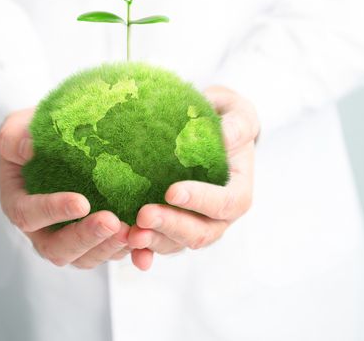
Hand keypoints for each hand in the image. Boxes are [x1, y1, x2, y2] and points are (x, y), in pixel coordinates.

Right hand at [0, 108, 131, 268]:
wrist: (63, 139)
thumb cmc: (36, 132)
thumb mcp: (18, 128)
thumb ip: (15, 137)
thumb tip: (27, 148)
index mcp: (18, 203)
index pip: (29, 215)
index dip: (54, 212)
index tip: (82, 202)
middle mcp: (41, 230)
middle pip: (57, 248)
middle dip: (86, 237)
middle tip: (112, 222)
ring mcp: (67, 238)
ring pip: (84, 258)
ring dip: (107, 248)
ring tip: (131, 231)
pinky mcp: (93, 240)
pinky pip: (106, 254)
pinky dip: (125, 250)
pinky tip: (144, 237)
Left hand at [127, 86, 259, 269]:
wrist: (204, 131)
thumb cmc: (223, 119)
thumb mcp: (237, 112)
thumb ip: (238, 124)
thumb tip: (228, 135)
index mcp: (238, 191)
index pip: (225, 203)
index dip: (200, 201)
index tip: (171, 191)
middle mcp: (218, 217)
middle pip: (200, 232)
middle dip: (171, 226)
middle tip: (143, 215)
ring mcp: (194, 226)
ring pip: (176, 244)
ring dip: (153, 241)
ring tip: (129, 233)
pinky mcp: (171, 229)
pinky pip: (158, 244)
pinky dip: (143, 250)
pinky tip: (126, 247)